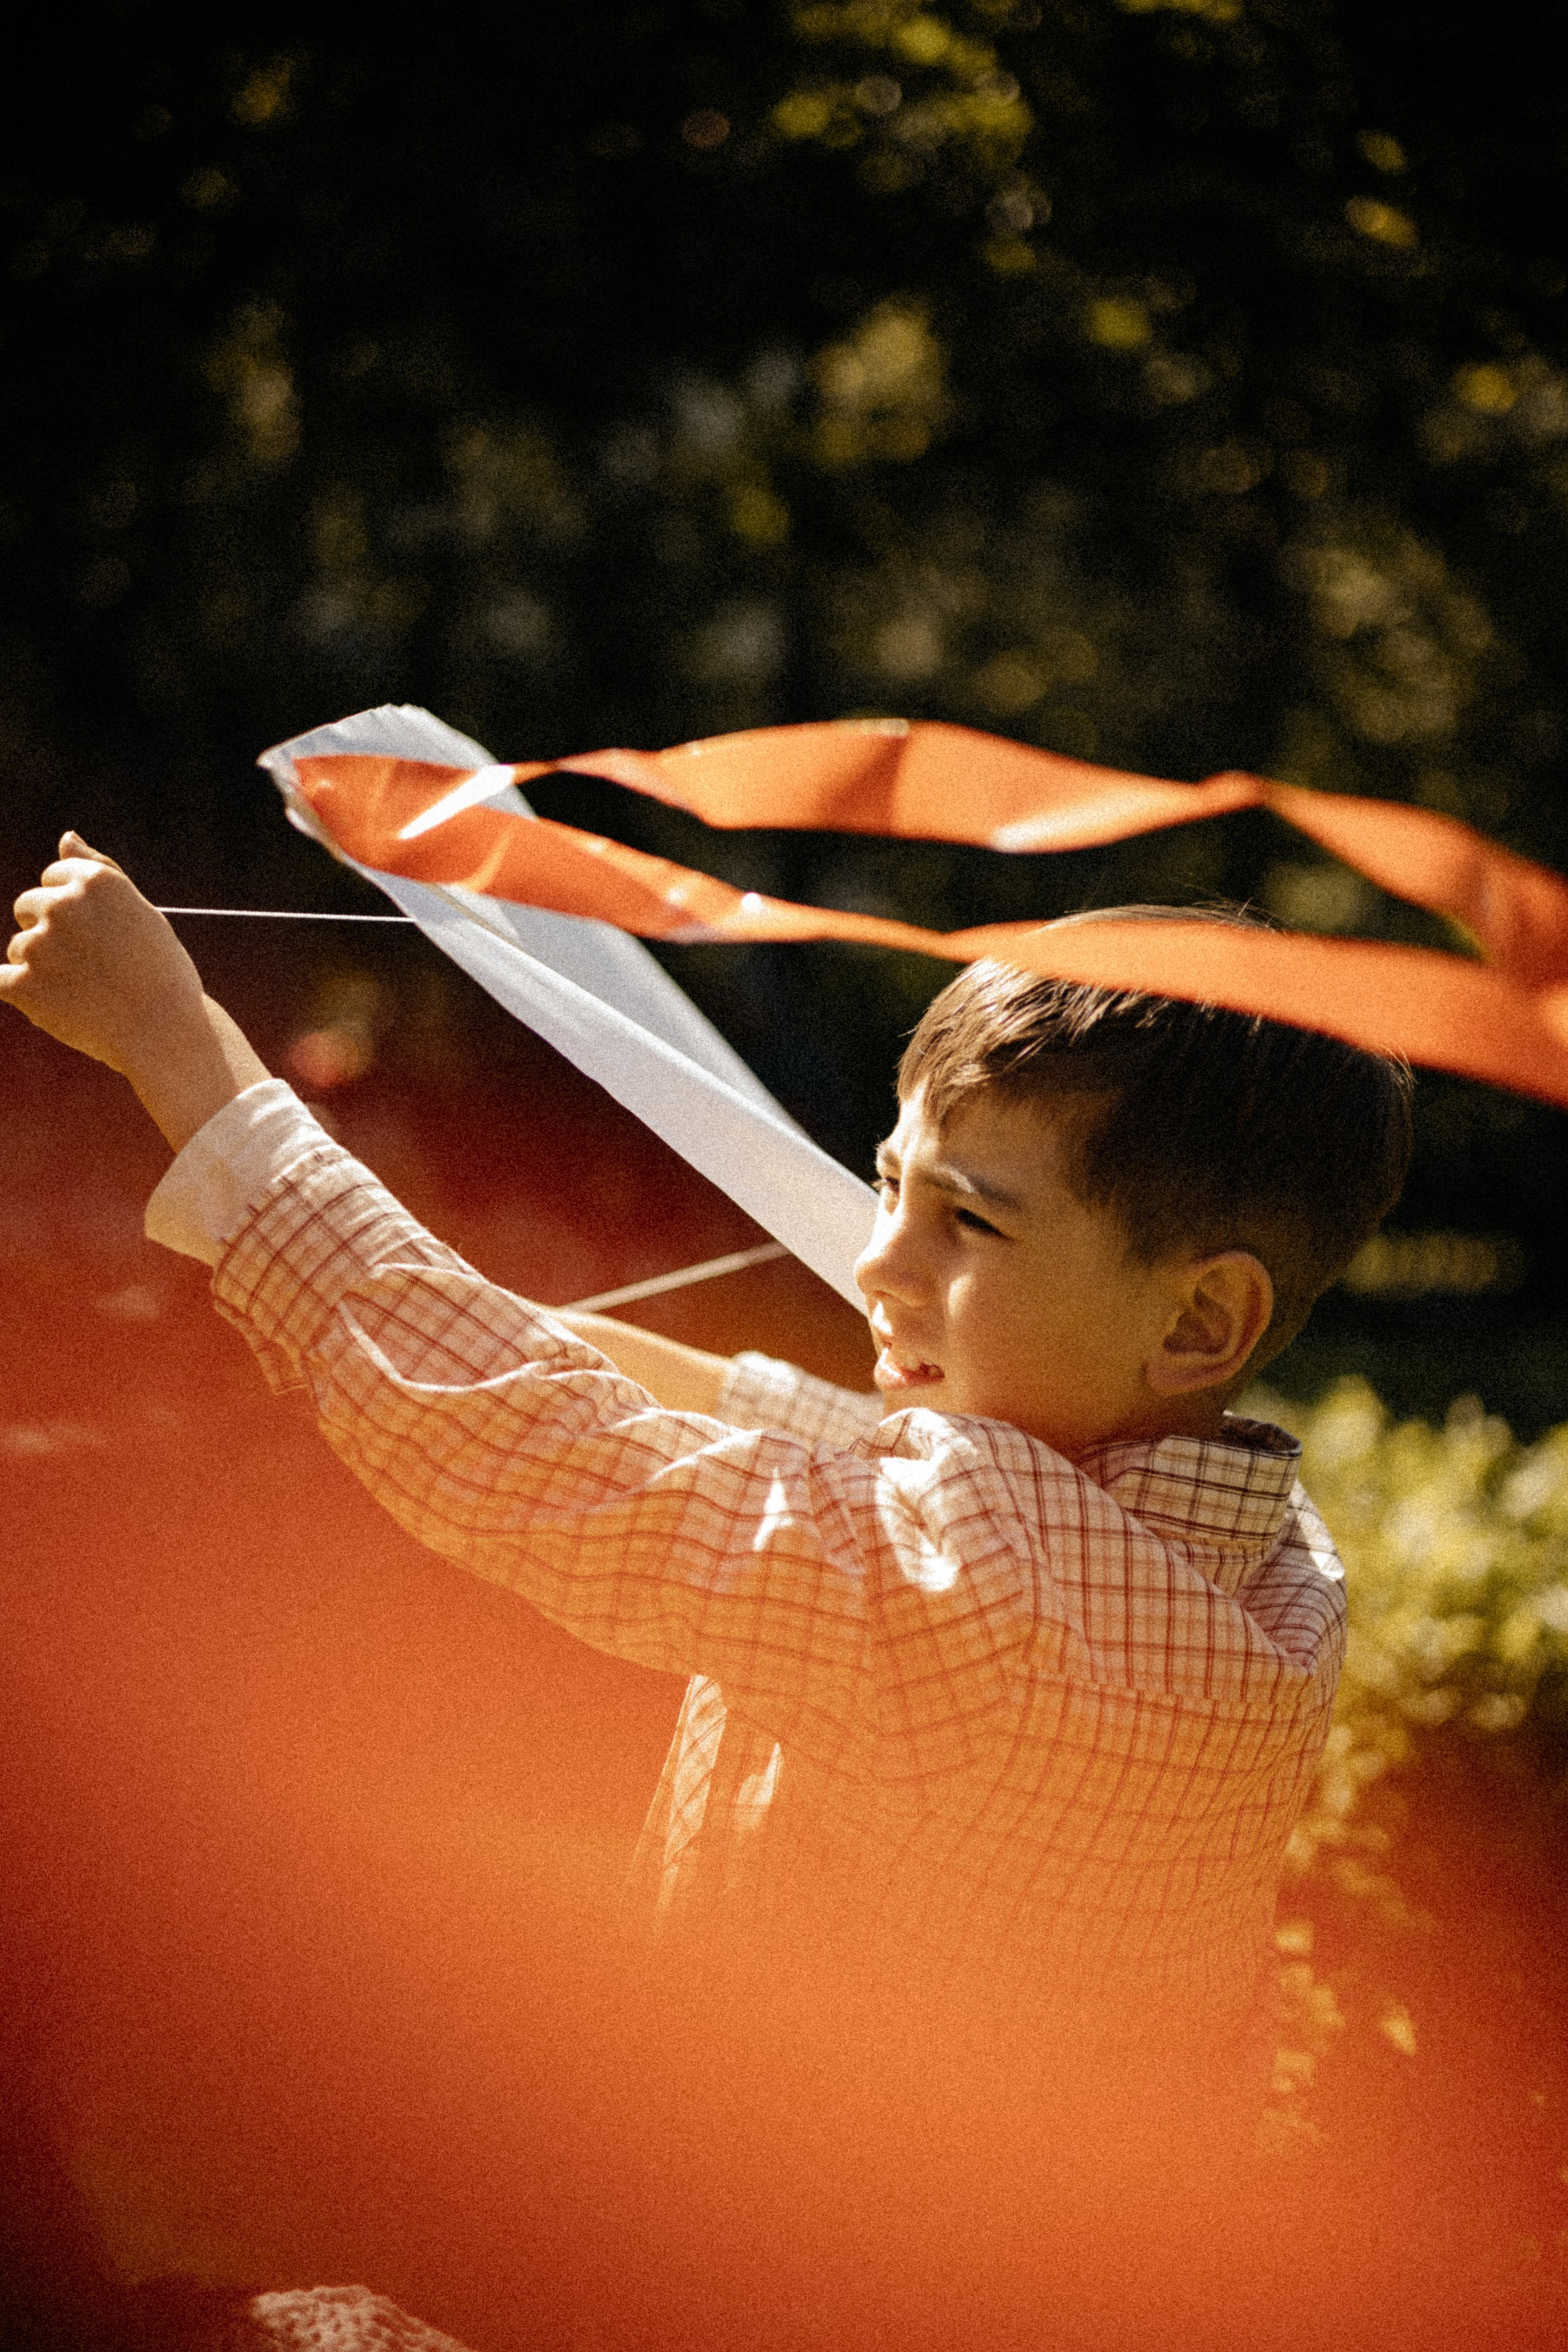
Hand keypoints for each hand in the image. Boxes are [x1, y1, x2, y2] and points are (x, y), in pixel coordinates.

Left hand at [2, 833, 271, 1148]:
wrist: (166, 1033)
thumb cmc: (160, 972)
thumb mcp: (138, 911)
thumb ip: (98, 870)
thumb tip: (65, 837)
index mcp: (94, 880)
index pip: (55, 877)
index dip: (78, 911)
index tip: (103, 937)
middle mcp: (63, 904)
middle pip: (28, 907)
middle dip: (50, 933)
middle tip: (93, 967)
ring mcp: (39, 944)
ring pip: (20, 948)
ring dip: (41, 968)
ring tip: (85, 992)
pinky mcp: (22, 985)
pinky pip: (2, 981)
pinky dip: (22, 994)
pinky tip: (55, 1005)